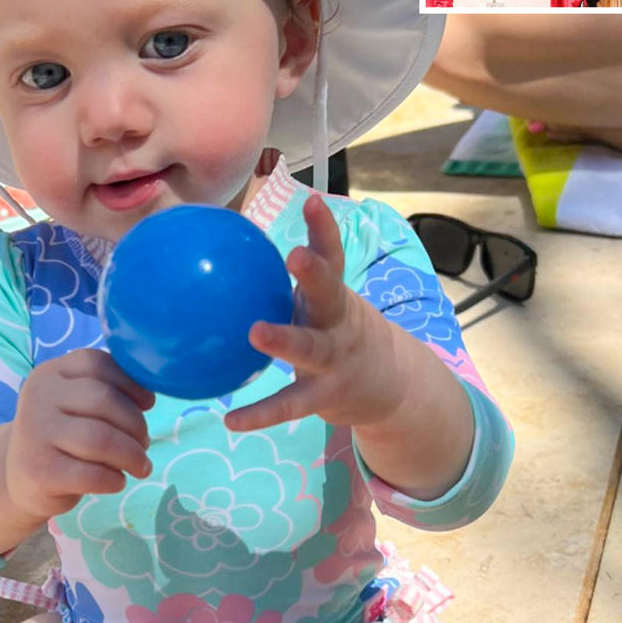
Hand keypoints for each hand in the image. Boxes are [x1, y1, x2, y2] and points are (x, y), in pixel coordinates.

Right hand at [4, 349, 154, 520]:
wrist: (20, 477)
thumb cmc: (62, 434)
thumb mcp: (76, 403)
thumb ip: (106, 390)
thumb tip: (148, 396)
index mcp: (50, 373)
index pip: (97, 364)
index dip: (131, 384)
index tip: (147, 404)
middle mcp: (38, 398)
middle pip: (104, 401)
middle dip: (135, 424)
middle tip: (144, 442)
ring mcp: (35, 434)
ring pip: (101, 439)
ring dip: (131, 455)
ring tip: (140, 465)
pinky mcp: (39, 472)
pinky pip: (92, 475)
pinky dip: (114, 479)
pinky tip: (116, 481)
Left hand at [225, 194, 408, 432]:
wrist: (390, 384)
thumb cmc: (339, 330)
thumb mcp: (325, 300)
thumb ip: (295, 278)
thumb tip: (233, 245)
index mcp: (335, 294)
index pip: (333, 254)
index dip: (324, 228)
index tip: (312, 201)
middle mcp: (340, 321)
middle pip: (330, 292)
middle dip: (315, 273)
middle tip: (295, 255)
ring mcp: (335, 359)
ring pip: (310, 349)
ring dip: (285, 341)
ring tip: (256, 333)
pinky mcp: (325, 394)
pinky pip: (290, 404)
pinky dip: (261, 414)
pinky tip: (230, 421)